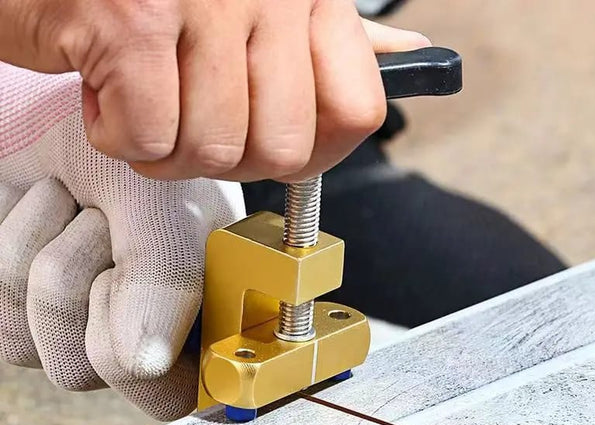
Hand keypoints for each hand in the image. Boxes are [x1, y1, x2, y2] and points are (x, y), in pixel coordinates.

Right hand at [0, 0, 428, 180]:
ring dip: (168, 149)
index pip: (357, 111)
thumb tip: (406, 58)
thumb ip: (333, 45)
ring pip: (215, 151)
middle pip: (283, 150)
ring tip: (143, 99)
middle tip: (190, 118)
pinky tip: (107, 92)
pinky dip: (120, 136)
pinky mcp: (132, 20)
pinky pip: (150, 140)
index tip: (268, 135)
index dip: (312, 150)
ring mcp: (203, 2)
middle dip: (228, 158)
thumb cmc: (160, 3)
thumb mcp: (263, 15)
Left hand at [0, 65, 244, 419]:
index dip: (145, 351)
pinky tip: (43, 216)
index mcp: (198, 322)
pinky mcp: (23, 315)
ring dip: (45, 255)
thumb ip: (166, 286)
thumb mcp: (165, 212)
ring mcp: (80, 330)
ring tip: (76, 209)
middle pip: (89, 370)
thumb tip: (145, 364)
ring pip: (34, 347)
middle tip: (106, 224)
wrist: (68, 116)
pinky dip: (11, 250)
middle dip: (84, 280)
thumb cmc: (134, 158)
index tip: (139, 278)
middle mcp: (142, 337)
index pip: (172, 397)